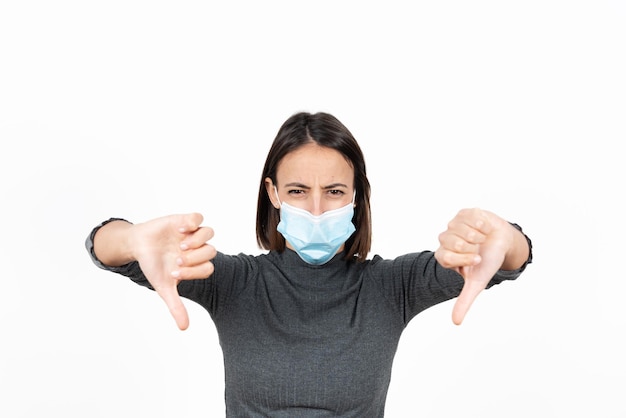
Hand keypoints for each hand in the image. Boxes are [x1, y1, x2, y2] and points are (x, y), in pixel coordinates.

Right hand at [129, 213, 215, 329]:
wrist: (138, 245)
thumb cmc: (153, 265)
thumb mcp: (164, 287)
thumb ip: (176, 306)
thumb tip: (185, 328)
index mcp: (195, 264)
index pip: (208, 268)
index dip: (194, 272)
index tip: (175, 273)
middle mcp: (197, 248)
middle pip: (211, 251)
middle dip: (195, 257)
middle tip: (176, 259)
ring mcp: (192, 233)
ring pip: (209, 233)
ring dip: (197, 240)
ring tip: (180, 245)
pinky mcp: (185, 220)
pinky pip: (199, 217)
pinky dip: (192, 223)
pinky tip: (178, 229)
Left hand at [435, 208, 515, 324]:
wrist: (502, 243)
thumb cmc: (487, 261)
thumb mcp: (477, 283)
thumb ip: (464, 301)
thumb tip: (456, 323)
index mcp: (444, 256)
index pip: (445, 257)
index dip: (464, 258)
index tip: (476, 260)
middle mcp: (445, 240)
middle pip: (452, 241)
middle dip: (471, 246)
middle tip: (479, 248)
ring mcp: (453, 225)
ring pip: (462, 229)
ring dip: (478, 236)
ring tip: (483, 238)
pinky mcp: (463, 213)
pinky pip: (472, 217)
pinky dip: (483, 224)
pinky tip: (485, 228)